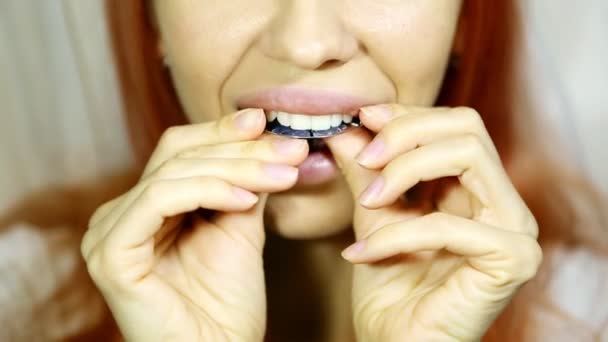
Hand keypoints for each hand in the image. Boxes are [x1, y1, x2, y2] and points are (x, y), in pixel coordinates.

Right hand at [81, 109, 307, 341]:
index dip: (223, 131)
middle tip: (289, 149)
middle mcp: (120, 214)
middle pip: (177, 154)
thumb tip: (264, 136)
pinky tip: (246, 200)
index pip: (181, 150)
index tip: (267, 121)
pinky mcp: (110, 254)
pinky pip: (159, 199)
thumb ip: (243, 183)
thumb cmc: (228, 303)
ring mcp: (108, 233)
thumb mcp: (240, 228)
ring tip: (282, 175)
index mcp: (146, 206)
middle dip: (240, 148)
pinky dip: (207, 190)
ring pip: (173, 172)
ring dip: (235, 167)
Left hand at [326, 105, 541, 340]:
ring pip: (468, 155)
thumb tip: (346, 124)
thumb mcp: (372, 213)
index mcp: (476, 189)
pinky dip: (396, 234)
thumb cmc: (389, 285)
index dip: (408, 115)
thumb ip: (365, 169)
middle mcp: (503, 203)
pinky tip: (361, 253)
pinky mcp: (512, 259)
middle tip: (365, 158)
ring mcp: (515, 230)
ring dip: (404, 170)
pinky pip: (448, 224)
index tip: (363, 117)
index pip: (455, 125)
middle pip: (467, 128)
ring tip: (367, 200)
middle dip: (406, 134)